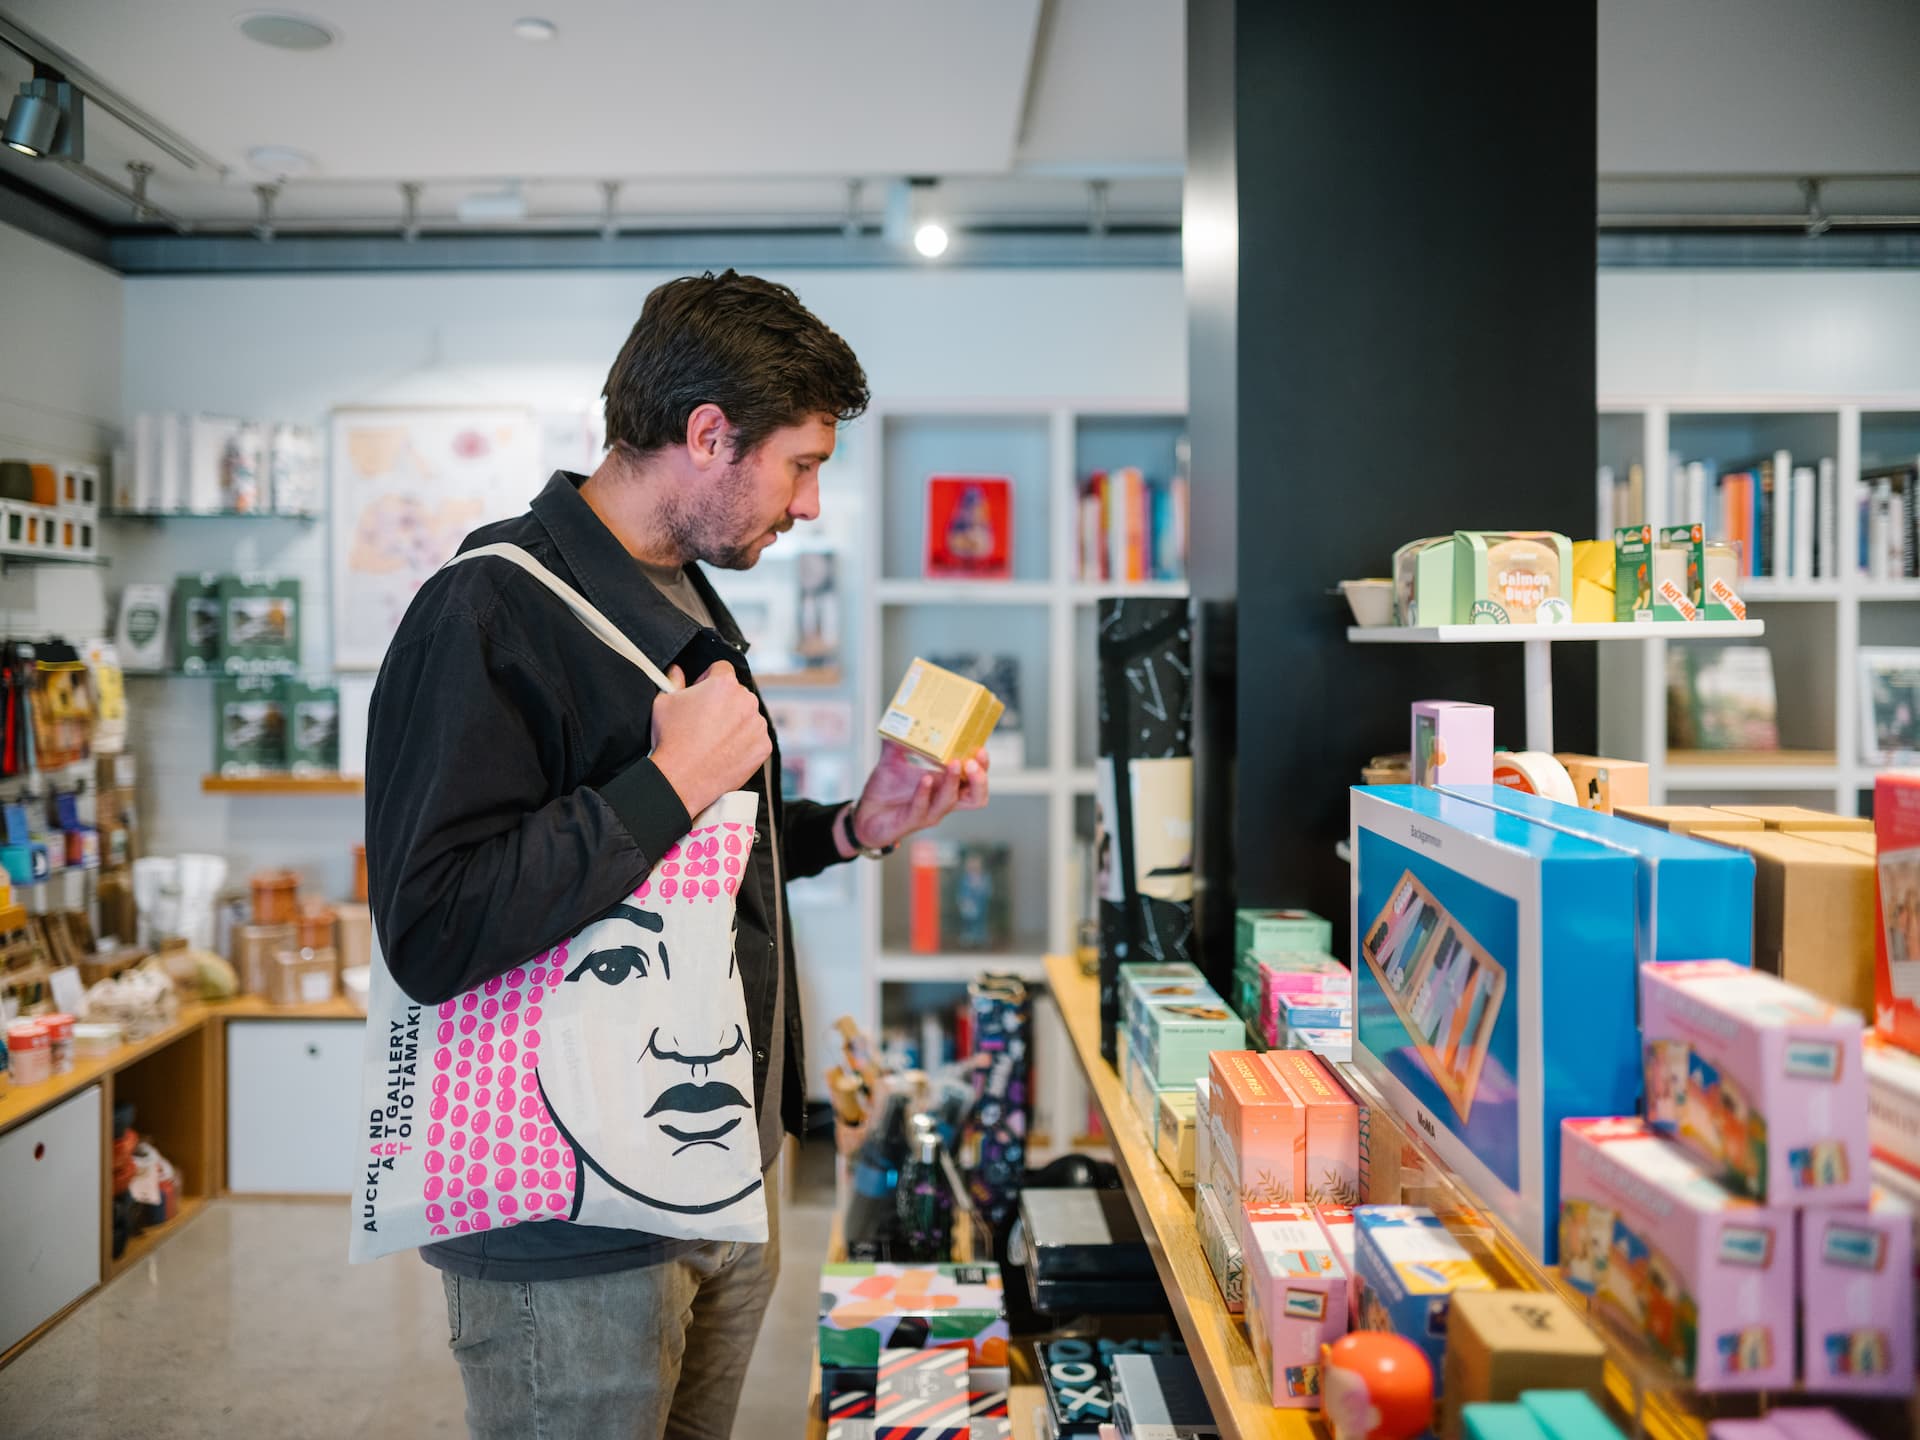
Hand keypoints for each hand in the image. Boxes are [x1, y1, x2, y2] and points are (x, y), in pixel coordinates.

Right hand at [649, 663, 770, 817]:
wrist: (682, 778)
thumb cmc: (671, 739)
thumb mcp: (664, 702)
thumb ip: (674, 681)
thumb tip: (677, 671)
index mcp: (724, 684)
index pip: (721, 668)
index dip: (708, 679)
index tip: (701, 694)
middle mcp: (746, 700)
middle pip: (737, 693)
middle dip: (724, 702)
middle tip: (705, 721)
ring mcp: (758, 725)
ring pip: (748, 716)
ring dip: (736, 722)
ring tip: (714, 739)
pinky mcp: (763, 746)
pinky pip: (756, 738)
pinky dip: (744, 743)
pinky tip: (725, 751)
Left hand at [848, 743, 989, 851]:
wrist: (863, 815)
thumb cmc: (885, 791)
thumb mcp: (892, 761)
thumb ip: (897, 741)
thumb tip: (897, 718)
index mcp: (944, 787)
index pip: (975, 780)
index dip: (983, 767)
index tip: (980, 747)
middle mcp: (941, 801)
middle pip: (976, 797)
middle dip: (980, 779)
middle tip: (973, 761)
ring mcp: (928, 812)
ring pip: (951, 801)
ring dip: (954, 782)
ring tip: (953, 763)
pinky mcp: (911, 821)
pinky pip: (922, 808)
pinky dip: (924, 793)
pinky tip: (924, 779)